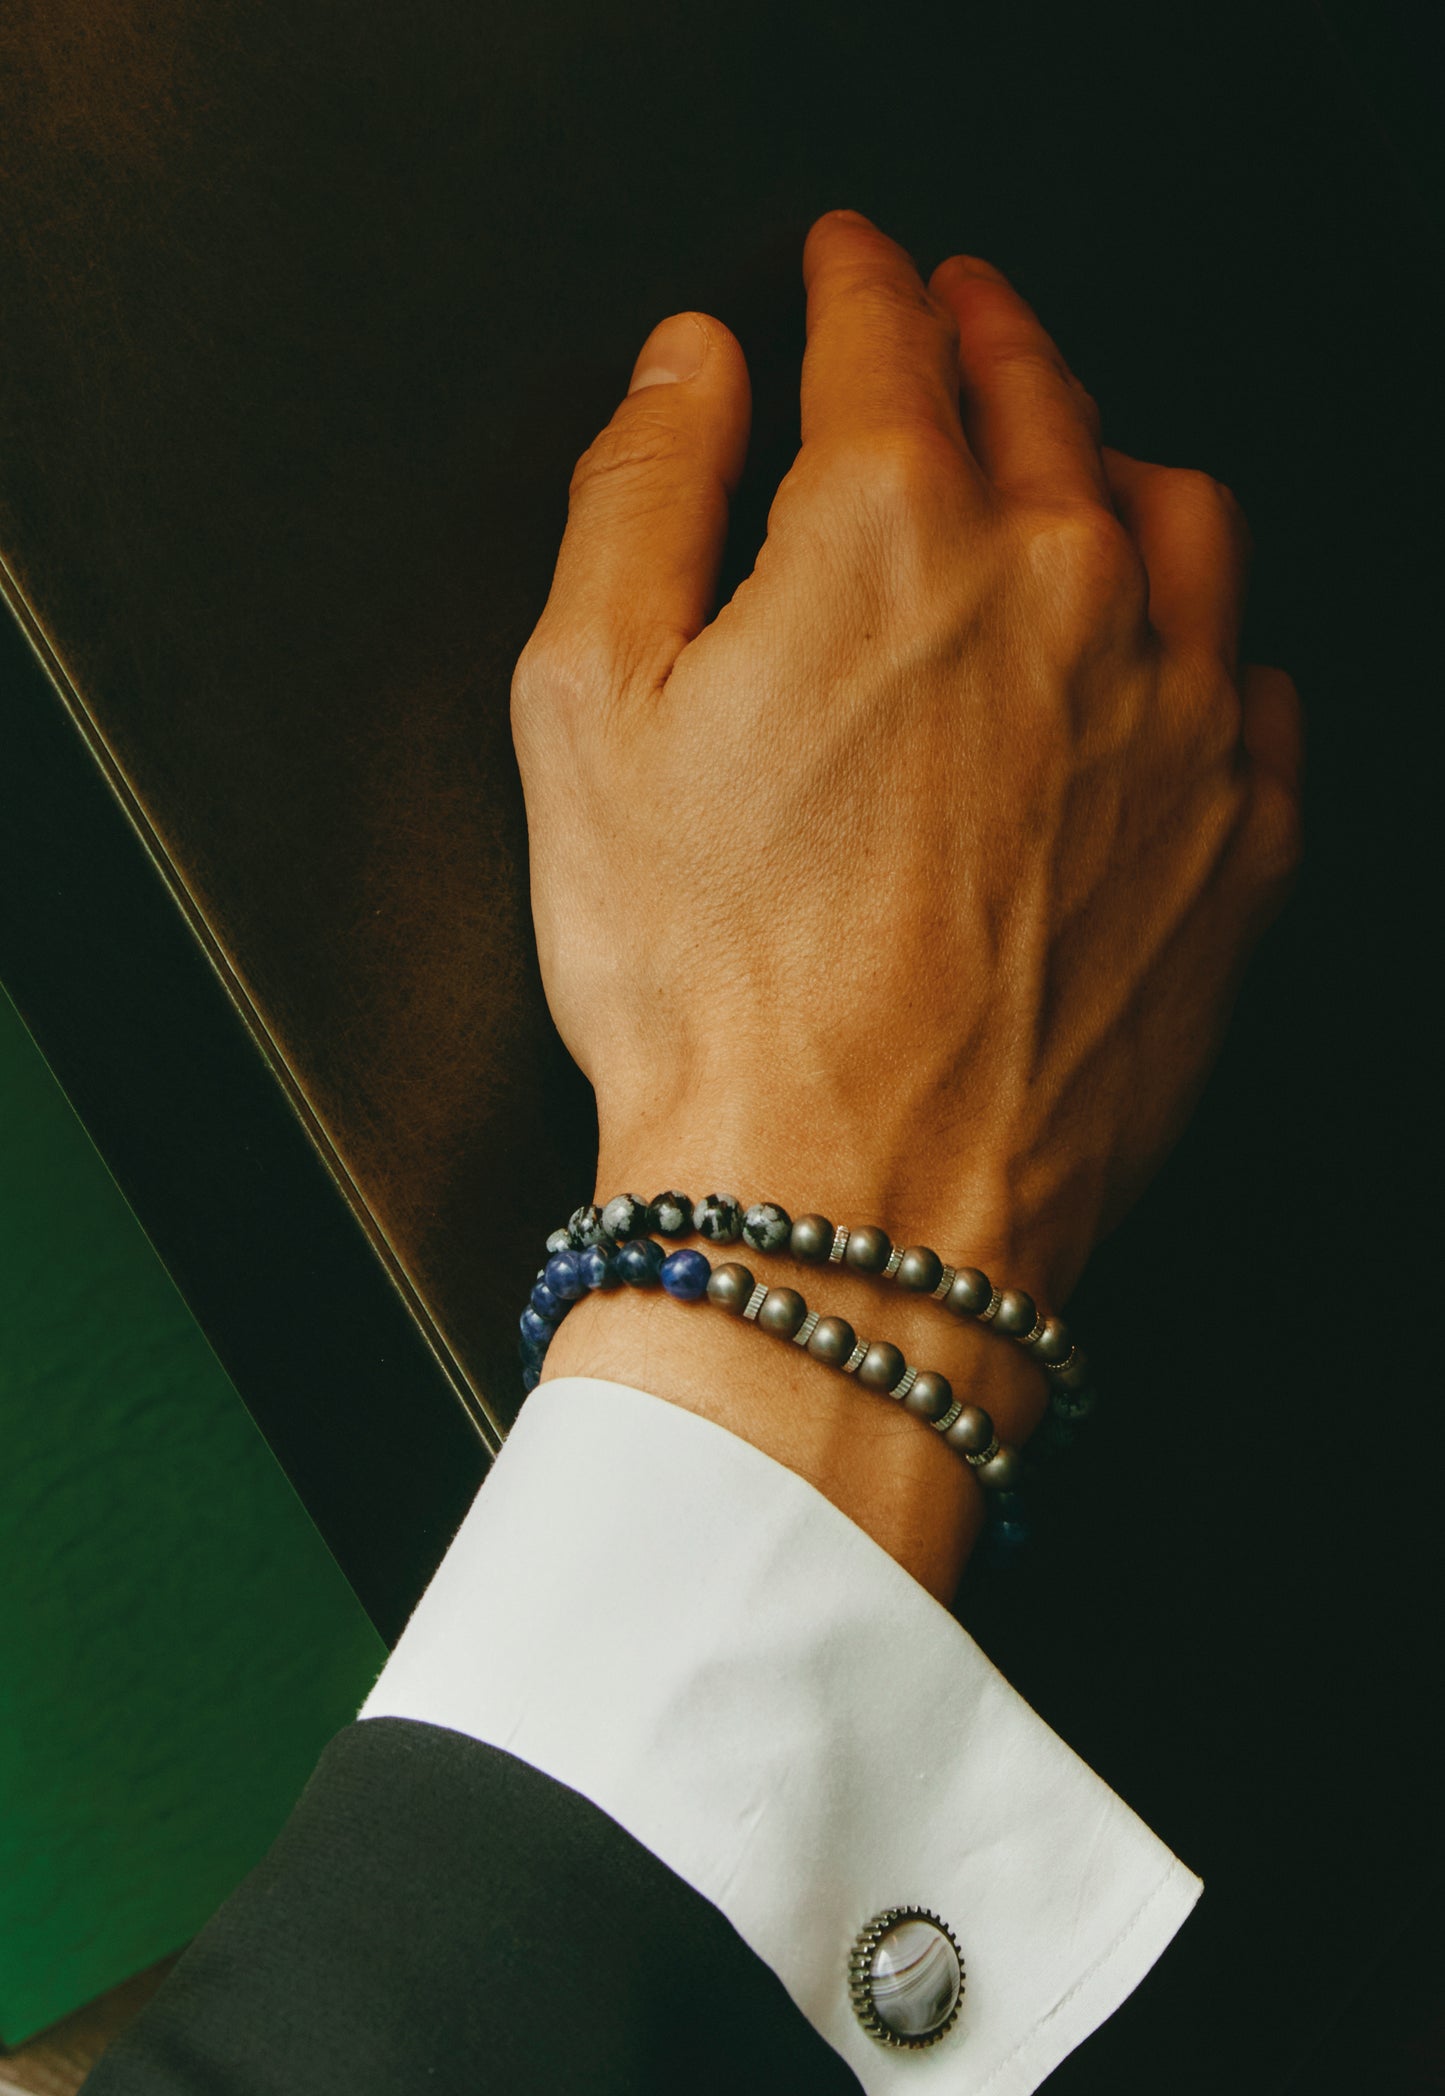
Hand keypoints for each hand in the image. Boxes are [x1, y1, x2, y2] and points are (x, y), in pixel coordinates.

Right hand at [509, 210, 1302, 1594]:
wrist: (844, 1213)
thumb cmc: (705, 985)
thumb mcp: (584, 710)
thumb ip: (639, 494)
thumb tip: (690, 367)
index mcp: (895, 533)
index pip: (885, 334)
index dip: (856, 275)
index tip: (847, 259)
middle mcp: (1066, 594)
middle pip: (1044, 399)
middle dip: (988, 335)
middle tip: (956, 316)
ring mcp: (1174, 722)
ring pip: (1180, 518)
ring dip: (1118, 460)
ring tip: (1079, 464)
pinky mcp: (1234, 851)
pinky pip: (1254, 689)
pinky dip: (1207, 641)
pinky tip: (1169, 658)